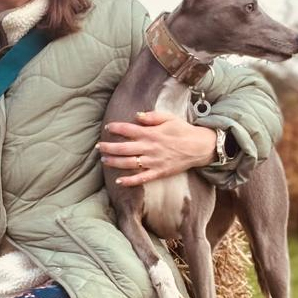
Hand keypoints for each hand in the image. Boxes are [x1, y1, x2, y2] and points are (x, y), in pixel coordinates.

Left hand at [97, 111, 215, 186]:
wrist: (199, 147)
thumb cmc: (182, 130)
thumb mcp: (169, 117)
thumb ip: (152, 116)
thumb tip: (137, 115)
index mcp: (151, 133)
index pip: (128, 129)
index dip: (116, 128)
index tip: (108, 127)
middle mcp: (149, 147)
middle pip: (123, 148)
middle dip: (108, 147)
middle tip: (98, 147)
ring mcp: (153, 161)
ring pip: (129, 163)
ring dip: (114, 162)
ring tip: (104, 160)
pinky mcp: (158, 172)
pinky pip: (142, 178)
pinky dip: (129, 181)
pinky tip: (118, 181)